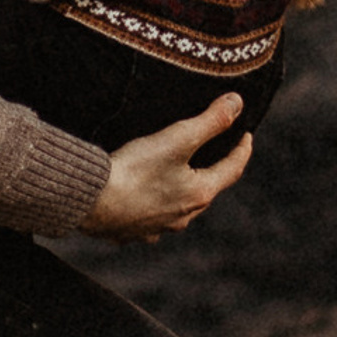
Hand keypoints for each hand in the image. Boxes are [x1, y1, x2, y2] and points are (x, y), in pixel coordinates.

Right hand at [82, 95, 251, 242]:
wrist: (89, 202)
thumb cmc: (134, 169)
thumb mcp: (176, 139)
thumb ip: (210, 121)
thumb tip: (237, 103)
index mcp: (199, 194)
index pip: (232, 169)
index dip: (242, 150)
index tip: (246, 135)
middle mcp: (183, 217)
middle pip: (206, 190)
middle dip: (212, 171)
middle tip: (214, 153)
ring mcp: (157, 228)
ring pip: (179, 209)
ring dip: (182, 192)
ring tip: (178, 177)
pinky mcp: (132, 233)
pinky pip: (149, 220)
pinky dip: (152, 207)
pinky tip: (142, 201)